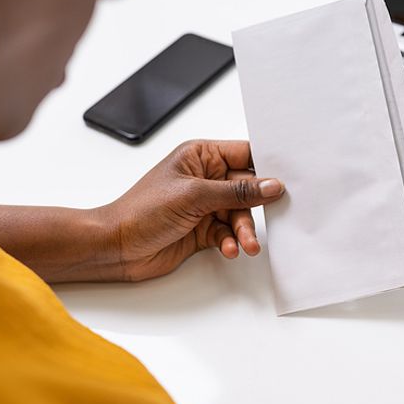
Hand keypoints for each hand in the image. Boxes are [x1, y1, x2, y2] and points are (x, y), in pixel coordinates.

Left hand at [96, 140, 284, 281]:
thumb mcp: (194, 196)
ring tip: (245, 244)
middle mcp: (205, 178)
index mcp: (201, 156)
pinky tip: (228, 248)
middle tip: (270, 219)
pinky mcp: (202, 228)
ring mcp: (203, 204)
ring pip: (239, 214)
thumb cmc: (141, 211)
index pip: (245, 154)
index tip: (288, 179)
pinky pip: (228, 232)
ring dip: (244, 230)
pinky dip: (231, 241)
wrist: (115, 247)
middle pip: (247, 188)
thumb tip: (271, 185)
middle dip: (256, 206)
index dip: (267, 166)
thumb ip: (237, 192)